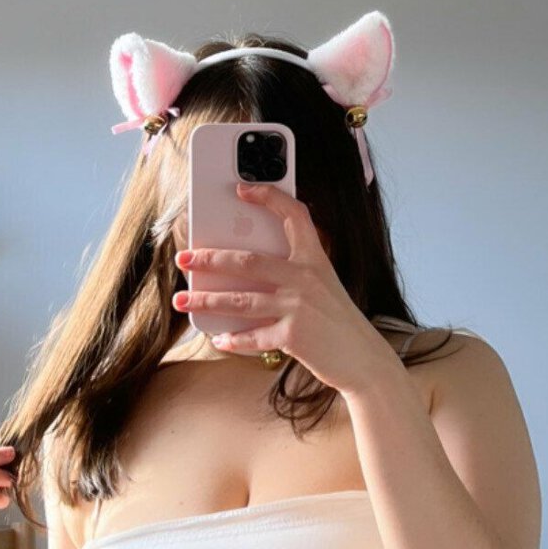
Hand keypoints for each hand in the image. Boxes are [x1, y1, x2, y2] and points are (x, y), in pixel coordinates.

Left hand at [171, 182, 395, 395]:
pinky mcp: (293, 336)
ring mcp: (298, 307)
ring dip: (206, 300)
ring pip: (239, 300)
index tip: (242, 189)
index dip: (269, 197)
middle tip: (184, 258)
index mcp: (315, 259)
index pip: (294, 215)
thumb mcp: (324, 286)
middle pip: (247, 261)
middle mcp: (306, 278)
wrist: (364, 359)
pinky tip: (219, 338)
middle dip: (210, 259)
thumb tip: (244, 271)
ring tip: (183, 299)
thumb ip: (294, 273)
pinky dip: (232, 339)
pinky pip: (252, 336)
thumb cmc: (339, 321)